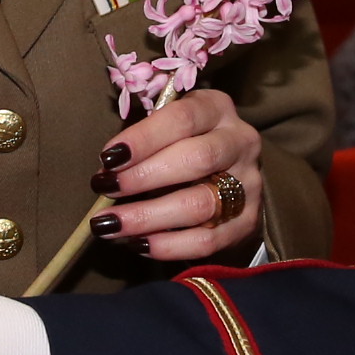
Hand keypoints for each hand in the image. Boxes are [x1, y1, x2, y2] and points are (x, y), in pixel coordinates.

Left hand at [92, 87, 263, 266]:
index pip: (182, 118)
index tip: (108, 157)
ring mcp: (249, 184)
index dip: (143, 139)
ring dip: (147, 216)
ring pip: (199, 204)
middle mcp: (240, 142)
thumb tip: (107, 173)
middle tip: (105, 189)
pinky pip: (205, 241)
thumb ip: (143, 143)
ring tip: (109, 224)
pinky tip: (137, 243)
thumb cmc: (182, 146)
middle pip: (196, 159)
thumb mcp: (168, 129)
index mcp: (216, 109)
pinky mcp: (248, 223)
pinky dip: (166, 245)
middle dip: (144, 177)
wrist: (228, 181)